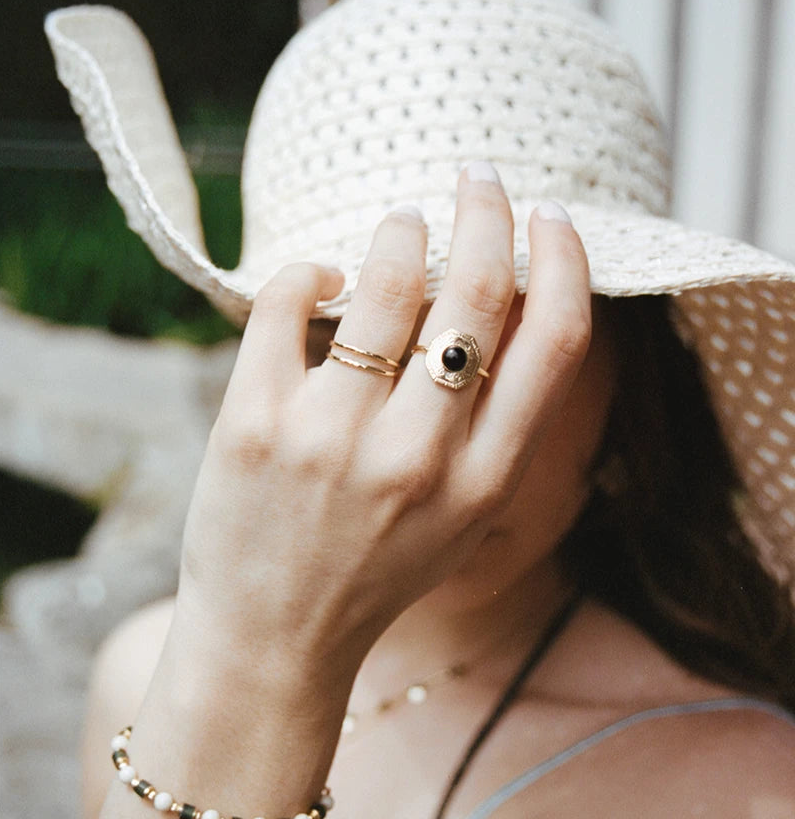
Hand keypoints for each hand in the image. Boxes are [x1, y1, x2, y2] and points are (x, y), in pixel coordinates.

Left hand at [174, 168, 590, 682]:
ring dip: (400, 231)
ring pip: (385, 283)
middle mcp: (417, 458)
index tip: (552, 219)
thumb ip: (494, 426)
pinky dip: (309, 271)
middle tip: (479, 178)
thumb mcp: (462, 517)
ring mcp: (331, 438)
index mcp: (484, 482)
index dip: (565, 262)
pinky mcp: (253, 422)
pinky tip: (322, 278)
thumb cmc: (374, 572)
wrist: (273, 640)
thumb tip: (500, 302)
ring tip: (402, 220)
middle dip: (486, 213)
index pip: (556, 342)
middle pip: (477, 296)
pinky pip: (288, 301)